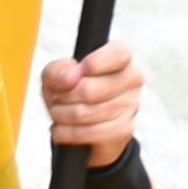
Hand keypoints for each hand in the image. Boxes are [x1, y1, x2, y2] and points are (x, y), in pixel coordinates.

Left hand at [41, 43, 142, 164]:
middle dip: (64, 97)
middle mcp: (131, 78)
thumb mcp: (56, 75)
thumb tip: (70, 77)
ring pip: (86, 113)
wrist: (80, 122)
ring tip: (58, 112)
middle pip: (90, 90)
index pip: (117, 55)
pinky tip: (62, 129)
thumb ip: (58, 70)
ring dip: (62, 115)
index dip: (94, 63)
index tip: (78, 70)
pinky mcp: (124, 129)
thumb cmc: (70, 90)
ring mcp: (130, 105)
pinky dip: (68, 133)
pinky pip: (91, 133)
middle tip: (57, 98)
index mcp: (120, 56)